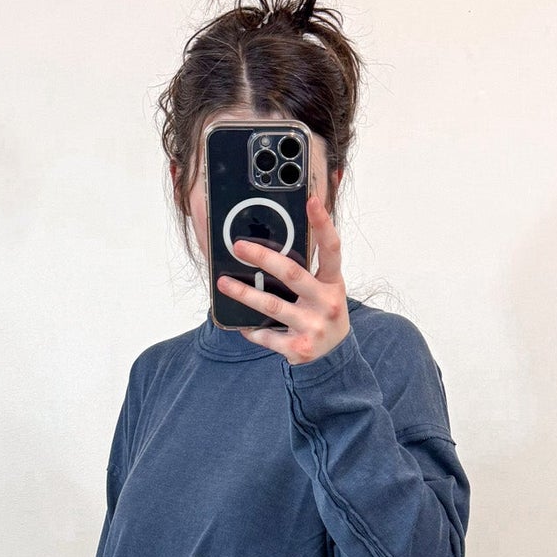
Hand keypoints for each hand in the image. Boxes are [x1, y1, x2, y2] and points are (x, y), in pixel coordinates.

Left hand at [216, 194, 350, 365]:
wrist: (333, 356)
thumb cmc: (323, 313)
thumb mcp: (324, 290)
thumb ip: (307, 270)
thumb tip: (271, 247)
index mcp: (333, 282)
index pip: (331, 248)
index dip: (323, 224)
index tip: (311, 201)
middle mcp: (327, 302)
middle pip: (292, 274)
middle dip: (263, 257)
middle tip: (239, 246)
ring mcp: (314, 326)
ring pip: (272, 306)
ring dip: (244, 293)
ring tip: (223, 282)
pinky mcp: (300, 348)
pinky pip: (268, 335)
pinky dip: (252, 329)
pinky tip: (241, 324)